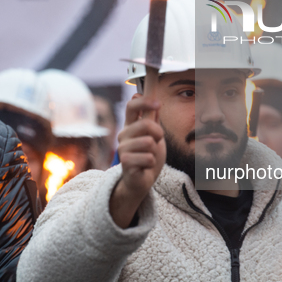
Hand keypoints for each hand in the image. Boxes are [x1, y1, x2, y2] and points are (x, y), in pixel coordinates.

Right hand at [110, 96, 165, 227]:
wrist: (142, 181)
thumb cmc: (148, 157)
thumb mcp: (154, 136)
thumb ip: (153, 120)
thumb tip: (152, 100)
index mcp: (130, 126)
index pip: (131, 106)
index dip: (144, 101)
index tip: (158, 104)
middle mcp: (124, 134)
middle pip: (145, 123)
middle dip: (158, 133)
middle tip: (156, 142)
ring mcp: (122, 148)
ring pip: (148, 142)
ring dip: (154, 152)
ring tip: (149, 157)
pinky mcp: (125, 162)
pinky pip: (148, 158)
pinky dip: (152, 163)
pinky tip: (145, 166)